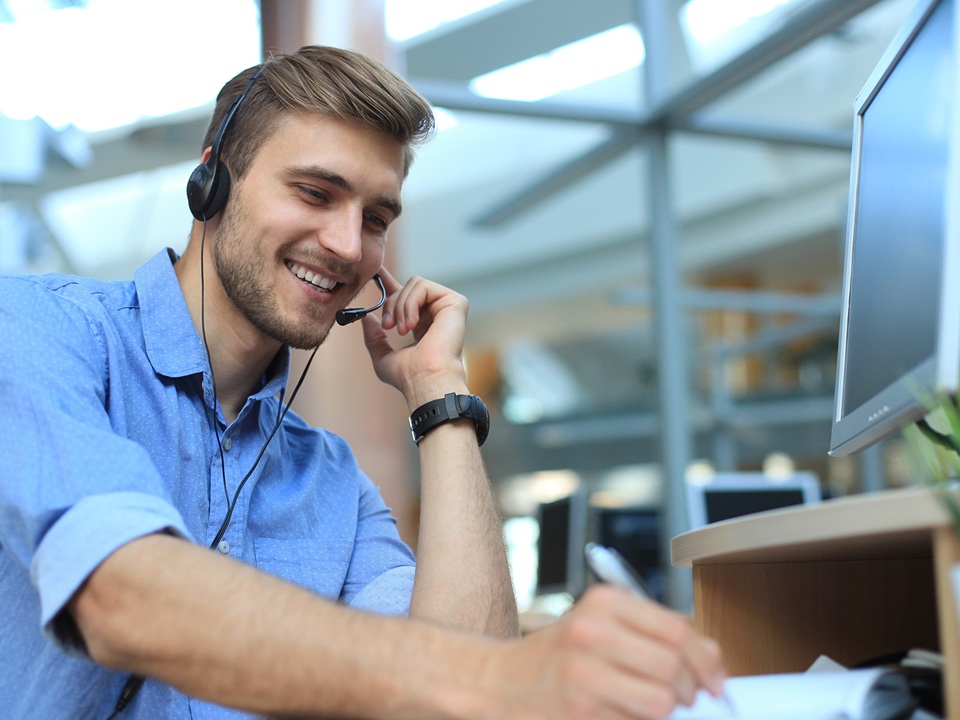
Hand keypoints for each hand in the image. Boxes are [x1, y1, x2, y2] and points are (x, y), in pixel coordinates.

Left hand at [359, 268, 469, 406]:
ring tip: (402, 330)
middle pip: (405, 288)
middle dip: (390, 303)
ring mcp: (447, 307)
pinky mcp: (455, 302)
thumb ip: (374, 337)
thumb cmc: (409, 377)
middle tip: (388, 326)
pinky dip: (410, 303)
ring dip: (400, 306)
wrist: (426, 380)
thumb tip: (366, 317)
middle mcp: (436, 314)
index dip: (390, 282)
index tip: (375, 272)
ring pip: (414, 283)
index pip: (406, 296)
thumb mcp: (382, 357)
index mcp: (422, 324)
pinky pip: (422, 285)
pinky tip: (412, 324)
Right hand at [484, 585, 725, 719]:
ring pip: (660, 701)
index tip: (715, 681)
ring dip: (661, 712)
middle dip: (686, 691)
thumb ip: (655, 633)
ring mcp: (582, 673)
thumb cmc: (557, 656)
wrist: (500, 682)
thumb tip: (713, 659)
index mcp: (603, 603)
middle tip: (677, 698)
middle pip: (673, 666)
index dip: (706, 660)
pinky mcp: (578, 711)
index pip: (677, 629)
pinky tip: (616, 713)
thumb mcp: (602, 625)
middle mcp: (591, 631)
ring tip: (642, 705)